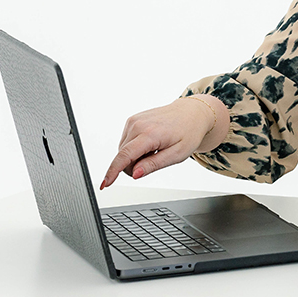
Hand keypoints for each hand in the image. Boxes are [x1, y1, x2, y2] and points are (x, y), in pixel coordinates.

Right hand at [100, 96, 226, 188]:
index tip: (104, 184)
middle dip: (134, 166)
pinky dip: (135, 148)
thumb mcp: (177, 154)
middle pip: (123, 156)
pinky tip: (151, 142)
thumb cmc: (188, 132)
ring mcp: (134, 120)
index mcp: (150, 134)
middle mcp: (138, 124)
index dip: (113, 172)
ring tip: (156, 149)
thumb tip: (134, 173)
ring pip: (123, 150)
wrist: (192, 112)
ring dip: (135, 157)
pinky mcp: (132, 120)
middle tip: (155, 160)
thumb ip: (154, 164)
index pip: (125, 156)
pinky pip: (126, 142)